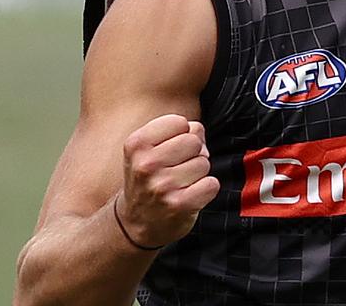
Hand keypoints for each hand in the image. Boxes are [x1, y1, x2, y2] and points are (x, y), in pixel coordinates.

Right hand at [115, 114, 219, 248]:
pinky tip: (190, 194)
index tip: (170, 148)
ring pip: (204, 163)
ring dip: (198, 173)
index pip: (179, 122)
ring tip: (181, 183)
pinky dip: (207, 189)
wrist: (134, 223)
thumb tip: (199, 131)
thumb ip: (175, 131)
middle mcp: (146, 165)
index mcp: (136, 144)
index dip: (182, 133)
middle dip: (192, 153)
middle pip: (194, 141)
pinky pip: (211, 184)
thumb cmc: (148, 179)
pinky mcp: (179, 205)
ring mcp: (162, 186)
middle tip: (178, 167)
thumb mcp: (148, 149)